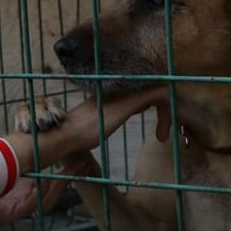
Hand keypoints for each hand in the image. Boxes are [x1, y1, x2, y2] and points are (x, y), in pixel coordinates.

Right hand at [0, 87, 168, 223]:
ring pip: (158, 90)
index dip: (151, 108)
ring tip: (164, 135)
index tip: (156, 131)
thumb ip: (100, 129)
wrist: (63, 138)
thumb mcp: (93, 132)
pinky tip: (161, 135)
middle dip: (165, 110)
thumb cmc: (72, 141)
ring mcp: (123, 95)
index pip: (139, 92)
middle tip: (165, 133)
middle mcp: (118, 91)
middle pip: (150, 90)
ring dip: (168, 113)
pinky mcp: (128, 102)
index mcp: (111, 97)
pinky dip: (168, 112)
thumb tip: (106, 136)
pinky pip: (160, 95)